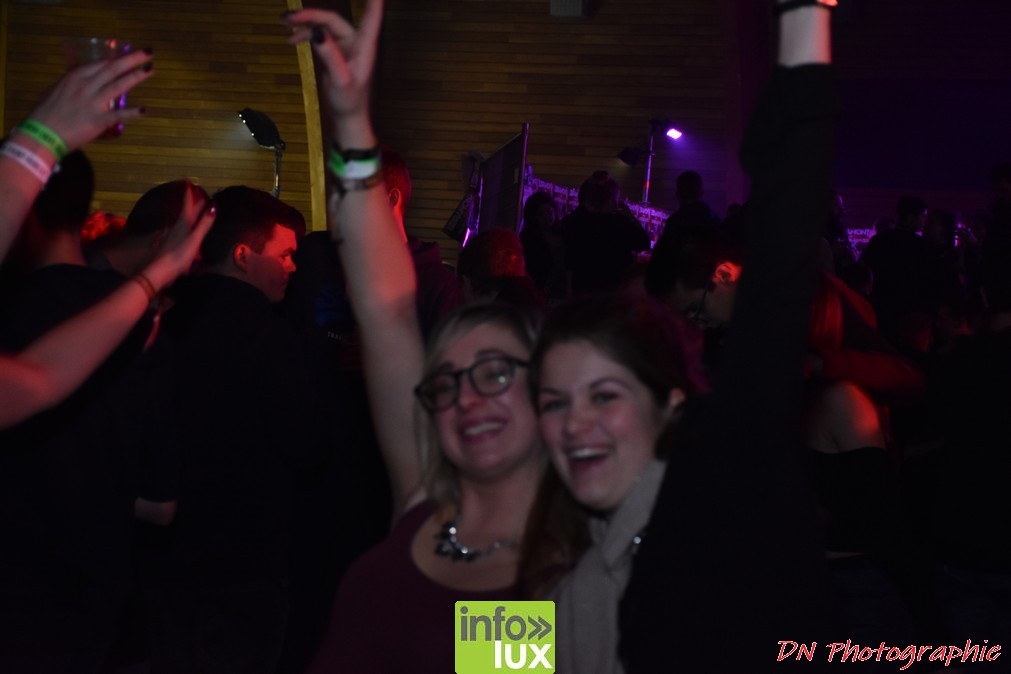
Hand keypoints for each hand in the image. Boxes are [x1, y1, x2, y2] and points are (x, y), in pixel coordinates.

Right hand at [26, 49, 153, 151]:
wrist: (42, 134)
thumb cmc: (47, 113)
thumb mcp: (58, 91)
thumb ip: (74, 85)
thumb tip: (87, 83)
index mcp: (75, 77)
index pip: (101, 64)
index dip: (118, 59)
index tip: (131, 55)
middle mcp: (86, 85)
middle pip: (112, 68)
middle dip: (132, 59)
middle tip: (148, 52)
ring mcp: (92, 102)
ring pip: (118, 85)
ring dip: (136, 76)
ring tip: (150, 69)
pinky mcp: (97, 119)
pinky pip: (118, 115)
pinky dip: (133, 112)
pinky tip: (145, 109)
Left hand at [149, 181, 215, 280]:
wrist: (160, 271)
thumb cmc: (179, 255)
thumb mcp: (195, 239)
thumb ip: (204, 224)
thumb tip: (214, 205)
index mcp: (183, 223)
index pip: (187, 203)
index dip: (189, 193)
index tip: (189, 181)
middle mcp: (177, 226)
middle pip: (185, 210)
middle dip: (190, 201)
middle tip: (194, 192)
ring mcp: (173, 235)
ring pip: (182, 219)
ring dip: (187, 212)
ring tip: (193, 208)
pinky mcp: (171, 244)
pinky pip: (181, 229)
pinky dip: (186, 224)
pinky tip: (186, 228)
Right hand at [283, 1, 383, 137]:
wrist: (347, 116)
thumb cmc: (350, 102)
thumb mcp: (340, 80)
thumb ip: (330, 56)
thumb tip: (317, 33)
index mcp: (364, 46)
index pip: (371, 16)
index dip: (373, 2)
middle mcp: (356, 42)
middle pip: (333, 19)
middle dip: (311, 15)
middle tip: (288, 18)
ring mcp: (345, 46)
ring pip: (323, 26)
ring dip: (305, 23)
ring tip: (285, 23)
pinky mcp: (335, 51)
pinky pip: (319, 36)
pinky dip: (305, 35)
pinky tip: (292, 39)